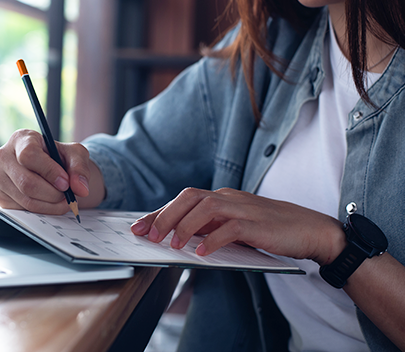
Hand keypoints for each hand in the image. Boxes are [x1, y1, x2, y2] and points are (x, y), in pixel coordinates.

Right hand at [0, 129, 103, 213]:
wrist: (49, 168)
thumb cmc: (59, 157)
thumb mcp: (74, 154)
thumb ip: (79, 168)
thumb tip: (80, 188)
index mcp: (20, 139)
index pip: (29, 155)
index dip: (49, 171)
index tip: (65, 182)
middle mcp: (4, 157)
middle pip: (27, 182)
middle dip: (53, 193)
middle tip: (68, 195)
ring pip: (26, 200)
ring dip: (51, 205)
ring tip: (63, 200)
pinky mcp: (0, 197)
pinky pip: (23, 210)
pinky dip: (42, 211)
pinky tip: (50, 203)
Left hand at [130, 187, 345, 265]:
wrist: (311, 230)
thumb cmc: (270, 230)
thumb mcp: (234, 226)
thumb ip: (210, 227)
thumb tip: (181, 238)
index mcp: (222, 197)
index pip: (183, 199)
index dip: (159, 212)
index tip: (138, 227)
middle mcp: (229, 197)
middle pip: (189, 197)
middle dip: (165, 215)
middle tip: (148, 235)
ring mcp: (243, 208)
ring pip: (206, 207)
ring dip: (184, 226)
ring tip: (173, 245)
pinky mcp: (257, 224)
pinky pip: (230, 228)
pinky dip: (212, 239)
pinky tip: (200, 252)